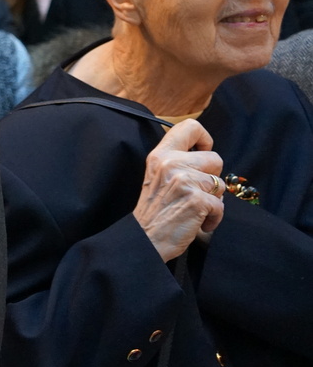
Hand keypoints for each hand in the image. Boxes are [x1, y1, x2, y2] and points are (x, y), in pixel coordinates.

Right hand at [134, 119, 224, 262]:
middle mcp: (170, 163)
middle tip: (195, 192)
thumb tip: (207, 158)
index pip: (190, 126)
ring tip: (194, 210)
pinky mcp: (197, 200)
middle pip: (215, 158)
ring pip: (220, 183)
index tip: (201, 155)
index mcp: (160, 155)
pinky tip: (198, 222)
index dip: (204, 140)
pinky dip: (213, 218)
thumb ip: (177, 162)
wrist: (145, 240)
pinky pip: (221, 205)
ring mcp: (184, 181)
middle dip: (212, 178)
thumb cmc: (154, 212)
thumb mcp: (157, 176)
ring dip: (213, 200)